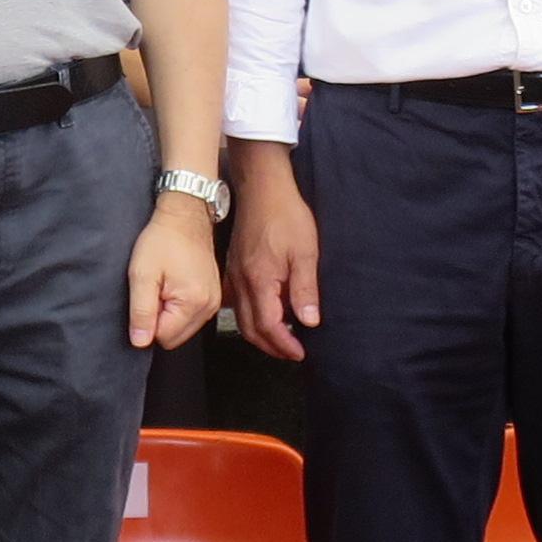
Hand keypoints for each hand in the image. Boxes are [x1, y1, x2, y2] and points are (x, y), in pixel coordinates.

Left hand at [127, 198, 221, 350]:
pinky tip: (173, 285)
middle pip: (174, 337)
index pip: (163, 338)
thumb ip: (141, 311)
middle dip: (159, 318)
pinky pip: (190, 317)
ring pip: (182, 328)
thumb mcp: (142, 274)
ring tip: (164, 285)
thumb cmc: (163, 238)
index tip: (147, 295)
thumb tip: (140, 342)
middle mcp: (209, 307)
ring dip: (168, 313)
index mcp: (194, 303)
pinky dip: (178, 307)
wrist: (185, 215)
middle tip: (155, 289)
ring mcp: (213, 302)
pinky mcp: (212, 297)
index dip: (147, 320)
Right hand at [222, 143, 319, 361]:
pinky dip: (251, 316)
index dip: (284, 345)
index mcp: (260, 280)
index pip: (268, 326)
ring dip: (260, 333)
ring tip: (282, 337)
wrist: (261, 188)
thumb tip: (309, 322)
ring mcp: (233, 275)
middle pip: (250, 328)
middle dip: (271, 346)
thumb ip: (305, 290)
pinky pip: (237, 302)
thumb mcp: (305, 252)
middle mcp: (241, 282)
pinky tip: (267, 311)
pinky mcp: (233, 267)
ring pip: (241, 317)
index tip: (300, 353)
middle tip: (292, 352)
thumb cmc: (285, 216)